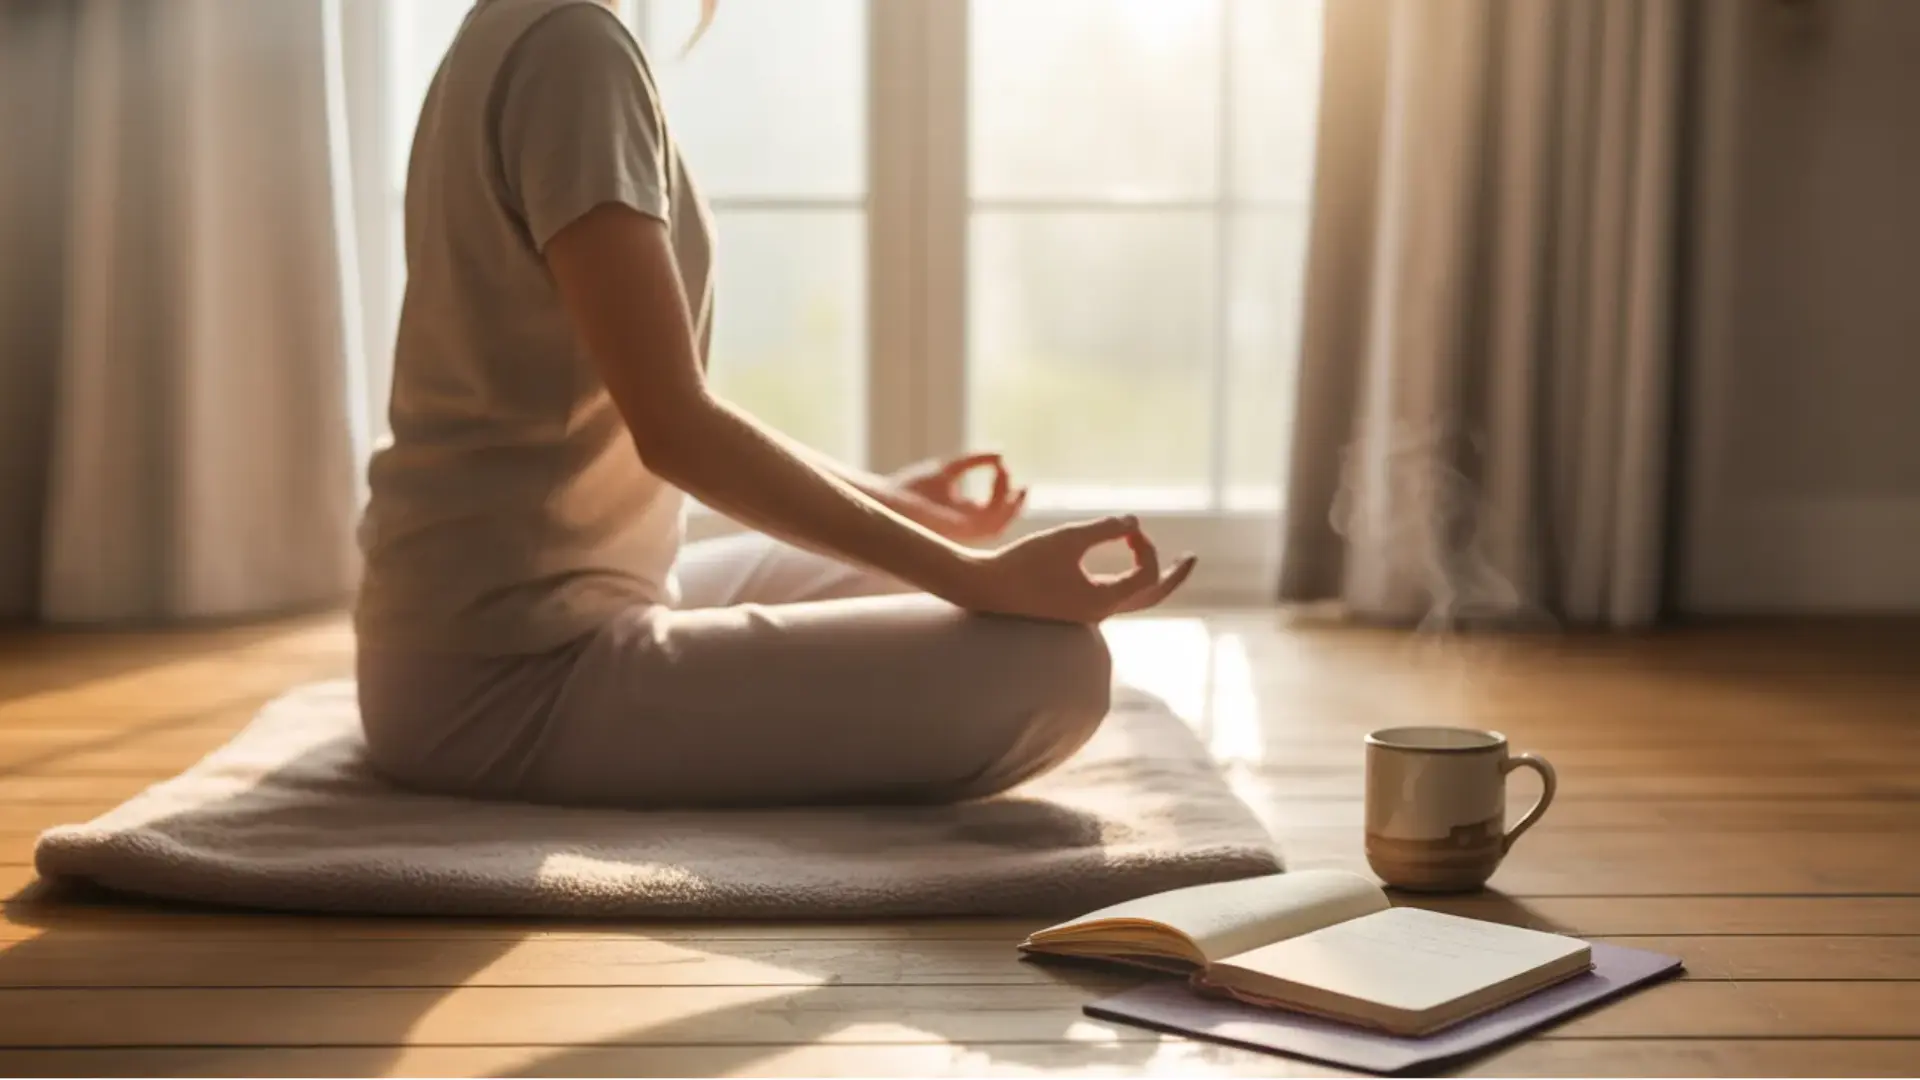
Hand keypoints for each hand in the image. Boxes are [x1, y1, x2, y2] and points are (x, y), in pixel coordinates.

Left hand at [886, 452, 1027, 542]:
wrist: (885, 501)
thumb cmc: (909, 489)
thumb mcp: (947, 469)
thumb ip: (973, 461)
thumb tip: (1001, 453)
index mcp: (963, 515)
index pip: (993, 509)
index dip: (1004, 489)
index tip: (1003, 465)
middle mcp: (966, 527)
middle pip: (1001, 521)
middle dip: (1016, 506)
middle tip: (1025, 486)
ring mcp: (963, 531)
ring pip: (999, 527)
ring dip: (1011, 508)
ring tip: (1016, 486)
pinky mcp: (958, 531)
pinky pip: (988, 525)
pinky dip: (998, 507)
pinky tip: (998, 490)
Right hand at [949, 515, 1197, 623]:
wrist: (982, 589)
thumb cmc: (1022, 563)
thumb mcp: (1067, 539)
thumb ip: (1104, 529)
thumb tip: (1134, 520)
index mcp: (1104, 601)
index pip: (1148, 575)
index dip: (1146, 545)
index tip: (1128, 526)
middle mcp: (1099, 613)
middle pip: (1150, 597)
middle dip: (1173, 577)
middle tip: (1193, 559)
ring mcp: (1085, 613)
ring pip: (1131, 599)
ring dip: (1149, 578)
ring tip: (1163, 561)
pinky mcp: (1070, 609)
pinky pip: (1111, 596)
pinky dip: (1125, 580)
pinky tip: (1122, 567)